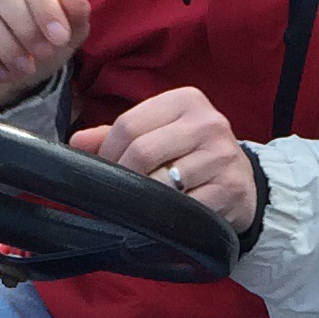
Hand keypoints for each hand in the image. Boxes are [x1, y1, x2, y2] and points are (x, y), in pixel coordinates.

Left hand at [69, 86, 258, 227]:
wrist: (243, 183)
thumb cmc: (192, 155)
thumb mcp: (161, 134)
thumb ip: (118, 134)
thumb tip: (76, 142)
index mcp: (186, 100)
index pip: (129, 123)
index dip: (107, 152)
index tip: (104, 172)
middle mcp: (207, 122)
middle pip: (142, 150)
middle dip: (122, 177)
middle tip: (117, 194)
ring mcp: (221, 155)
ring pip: (161, 181)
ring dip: (143, 199)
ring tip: (141, 205)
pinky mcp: (229, 188)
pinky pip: (184, 206)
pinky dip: (167, 216)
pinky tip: (165, 217)